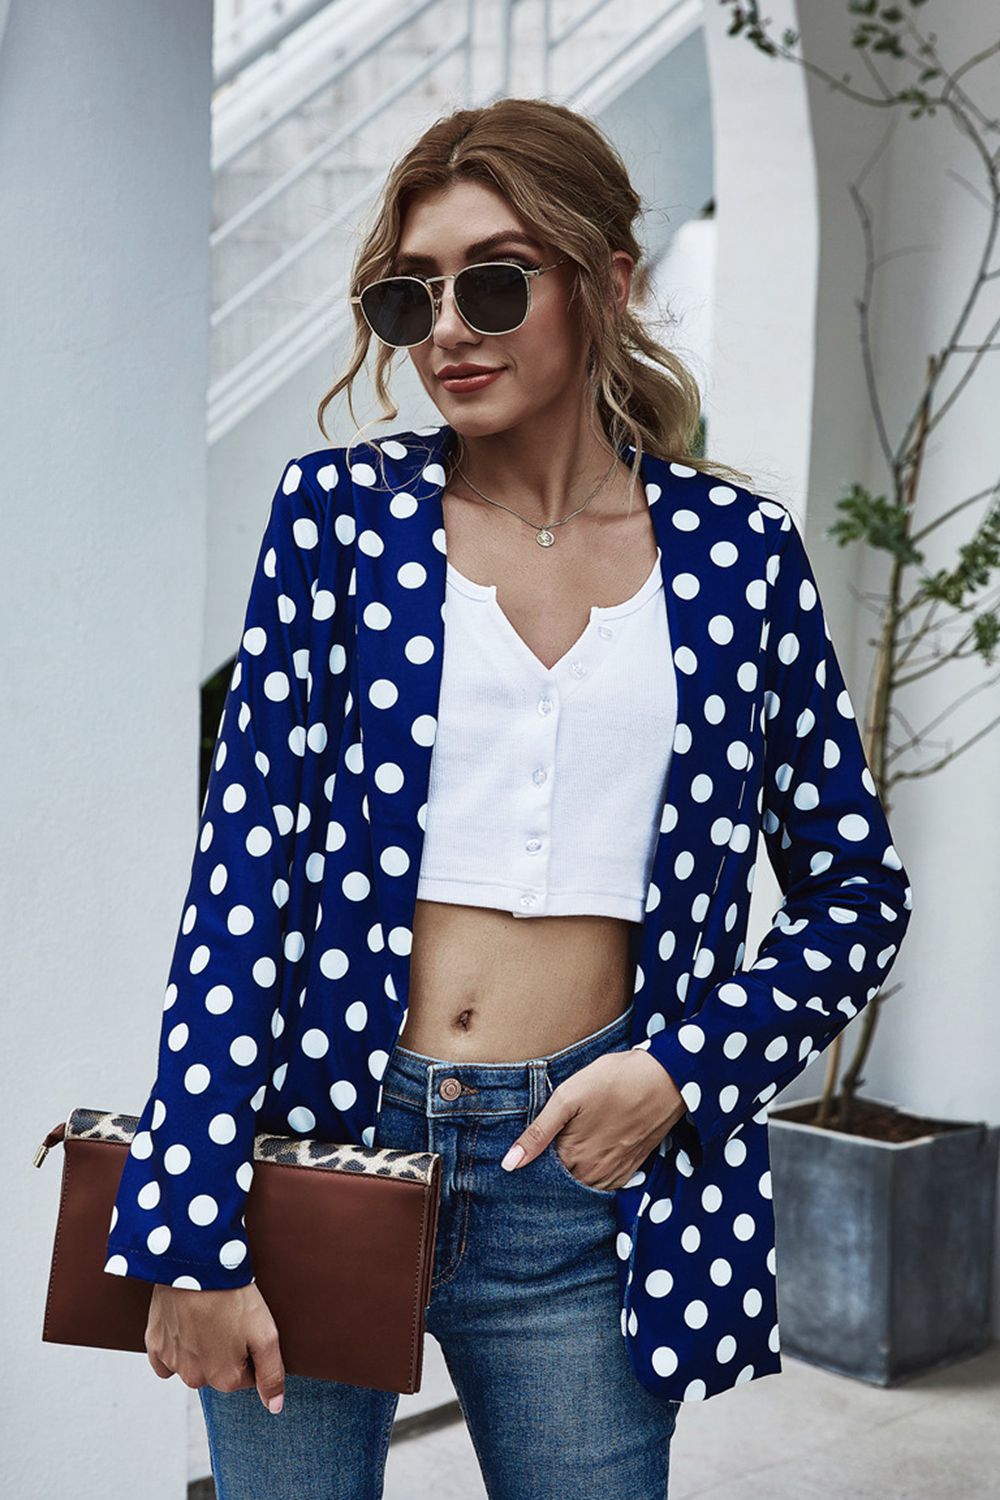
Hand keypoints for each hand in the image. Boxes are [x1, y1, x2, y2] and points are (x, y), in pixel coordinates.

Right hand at [145, 1281, 286, 1412]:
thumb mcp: (266, 1334)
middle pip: (219, 1370)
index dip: (250, 1349)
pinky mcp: (154, 1344)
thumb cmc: (234, 1297)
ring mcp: (172, 1363)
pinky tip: (184, 1323)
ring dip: (202, 1346)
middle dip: (226, 1350)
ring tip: (208, 1314)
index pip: (247, 1376)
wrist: (196, 1265)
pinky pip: (166, 1357)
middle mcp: (196, 1379)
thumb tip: (275, 1407)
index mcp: (225, 1379)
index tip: (247, 1327)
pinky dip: (176, 1345)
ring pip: (194, 1362)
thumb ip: (272, 1374)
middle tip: (228, 1318)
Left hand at [500, 1049, 687, 1190]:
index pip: (540, 1177)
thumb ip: (537, 1133)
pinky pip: (606, 1186)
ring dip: (572, 1178)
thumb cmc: (613, 1080)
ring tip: (567, 1155)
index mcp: (572, 1157)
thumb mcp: (568, 1097)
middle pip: (562, 1185)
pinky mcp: (632, 1168)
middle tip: (545, 1155)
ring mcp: (615, 1173)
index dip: (530, 1166)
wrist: (665, 1078)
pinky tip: (589, 1161)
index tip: (521, 1160)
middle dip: (549, 1177)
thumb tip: (509, 1164)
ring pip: (584, 1187)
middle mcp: (593, 1174)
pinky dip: (594, 1179)